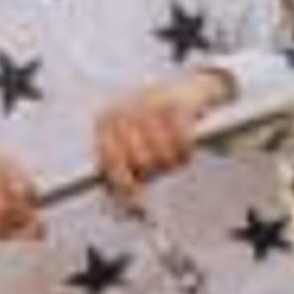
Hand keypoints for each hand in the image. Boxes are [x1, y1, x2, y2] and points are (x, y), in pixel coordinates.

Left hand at [95, 71, 234, 208]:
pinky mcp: (175, 105)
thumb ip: (123, 169)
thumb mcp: (132, 139)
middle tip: (164, 165)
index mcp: (105, 121)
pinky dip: (187, 150)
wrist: (188, 88)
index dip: (122, 186)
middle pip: (139, 163)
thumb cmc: (155, 123)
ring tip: (175, 153)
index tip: (135, 206)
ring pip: (161, 156)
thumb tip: (126, 206)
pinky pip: (182, 142)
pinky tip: (187, 146)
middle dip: (155, 171)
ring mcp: (148, 105)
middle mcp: (123, 111)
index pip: (108, 161)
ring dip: (173, 162)